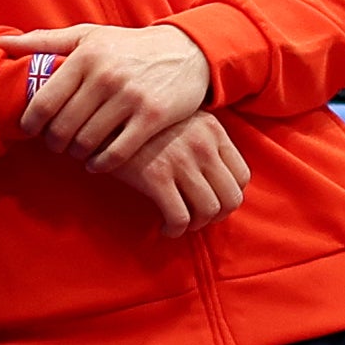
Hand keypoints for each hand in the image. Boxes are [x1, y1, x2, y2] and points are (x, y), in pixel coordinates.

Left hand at [0, 17, 215, 181]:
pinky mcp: (153, 117)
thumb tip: (2, 45)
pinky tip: (96, 164)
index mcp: (85, 57)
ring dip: (76, 154)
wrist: (186, 51)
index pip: (43, 102)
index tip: (32, 131)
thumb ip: (44, 41)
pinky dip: (101, 164)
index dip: (31, 124)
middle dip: (54, 142)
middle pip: (63, 126)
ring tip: (76, 152)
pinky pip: (117, 152)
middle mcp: (106, 76)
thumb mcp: (88, 35)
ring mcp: (130, 97)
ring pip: (87, 141)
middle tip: (56, 145)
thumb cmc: (129, 46)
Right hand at [107, 109, 248, 235]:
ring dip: (196, 225)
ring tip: (179, 224)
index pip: (242, 176)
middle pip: (231, 198)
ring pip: (208, 211)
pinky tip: (164, 228)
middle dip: (217, 217)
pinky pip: (179, 217)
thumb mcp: (180, 119)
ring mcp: (181, 161)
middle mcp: (203, 145)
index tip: (212, 203)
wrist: (101, 114)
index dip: (230, 197)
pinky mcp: (155, 176)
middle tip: (198, 220)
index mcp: (213, 131)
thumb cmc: (140, 123)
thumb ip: (201, 139)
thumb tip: (212, 175)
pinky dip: (175, 230)